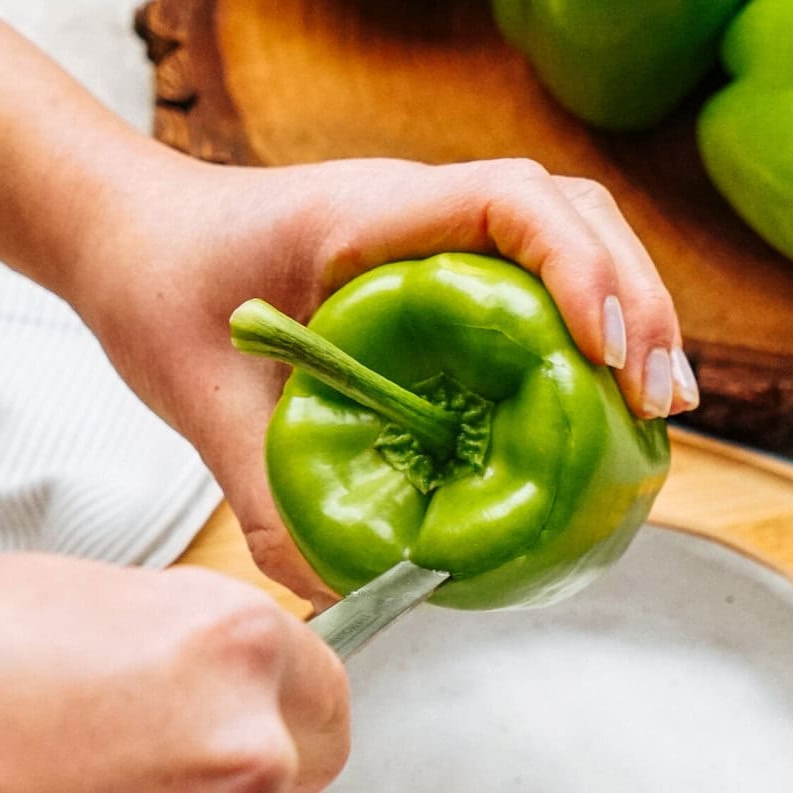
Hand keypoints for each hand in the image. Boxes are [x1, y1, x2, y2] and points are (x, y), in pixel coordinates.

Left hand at [77, 148, 698, 601]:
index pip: (512, 201)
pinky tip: (606, 405)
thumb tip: (343, 591)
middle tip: (660, 405)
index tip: (605, 355)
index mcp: (370, 212)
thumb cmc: (161, 288)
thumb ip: (267, 495)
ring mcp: (442, 233)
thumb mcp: (198, 398)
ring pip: (576, 240)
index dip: (580, 269)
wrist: (133, 239)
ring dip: (633, 313)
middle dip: (638, 301)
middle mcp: (424, 208)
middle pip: (576, 215)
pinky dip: (590, 332)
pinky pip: (543, 283)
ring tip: (660, 408)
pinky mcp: (447, 268)